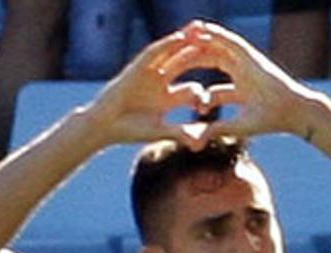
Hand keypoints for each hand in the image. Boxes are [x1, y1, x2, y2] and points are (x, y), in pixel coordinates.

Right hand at [84, 23, 216, 148]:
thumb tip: (200, 143)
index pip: (193, 89)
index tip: (225, 89)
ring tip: (204, 32)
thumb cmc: (129, 131)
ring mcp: (150, 72)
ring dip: (187, 42)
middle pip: (186, 65)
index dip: (207, 90)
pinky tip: (181, 36)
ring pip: (172, 54)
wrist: (105, 124)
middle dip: (202, 56)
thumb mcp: (160, 131)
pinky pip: (156, 51)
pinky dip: (168, 44)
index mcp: (169, 98)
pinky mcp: (138, 66)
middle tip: (223, 49)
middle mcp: (161, 82)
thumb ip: (180, 133)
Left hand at [183, 22, 313, 139]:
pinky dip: (214, 34)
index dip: (192, 77)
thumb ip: (217, 129)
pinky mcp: (250, 55)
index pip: (210, 77)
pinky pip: (229, 40)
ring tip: (179, 34)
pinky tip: (199, 29)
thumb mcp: (237, 125)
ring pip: (217, 45)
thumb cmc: (270, 121)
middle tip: (168, 56)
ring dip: (199, 39)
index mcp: (239, 85)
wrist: (292, 111)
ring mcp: (246, 61)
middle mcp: (241, 70)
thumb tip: (196, 140)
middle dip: (189, 56)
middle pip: (209, 58)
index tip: (171, 79)